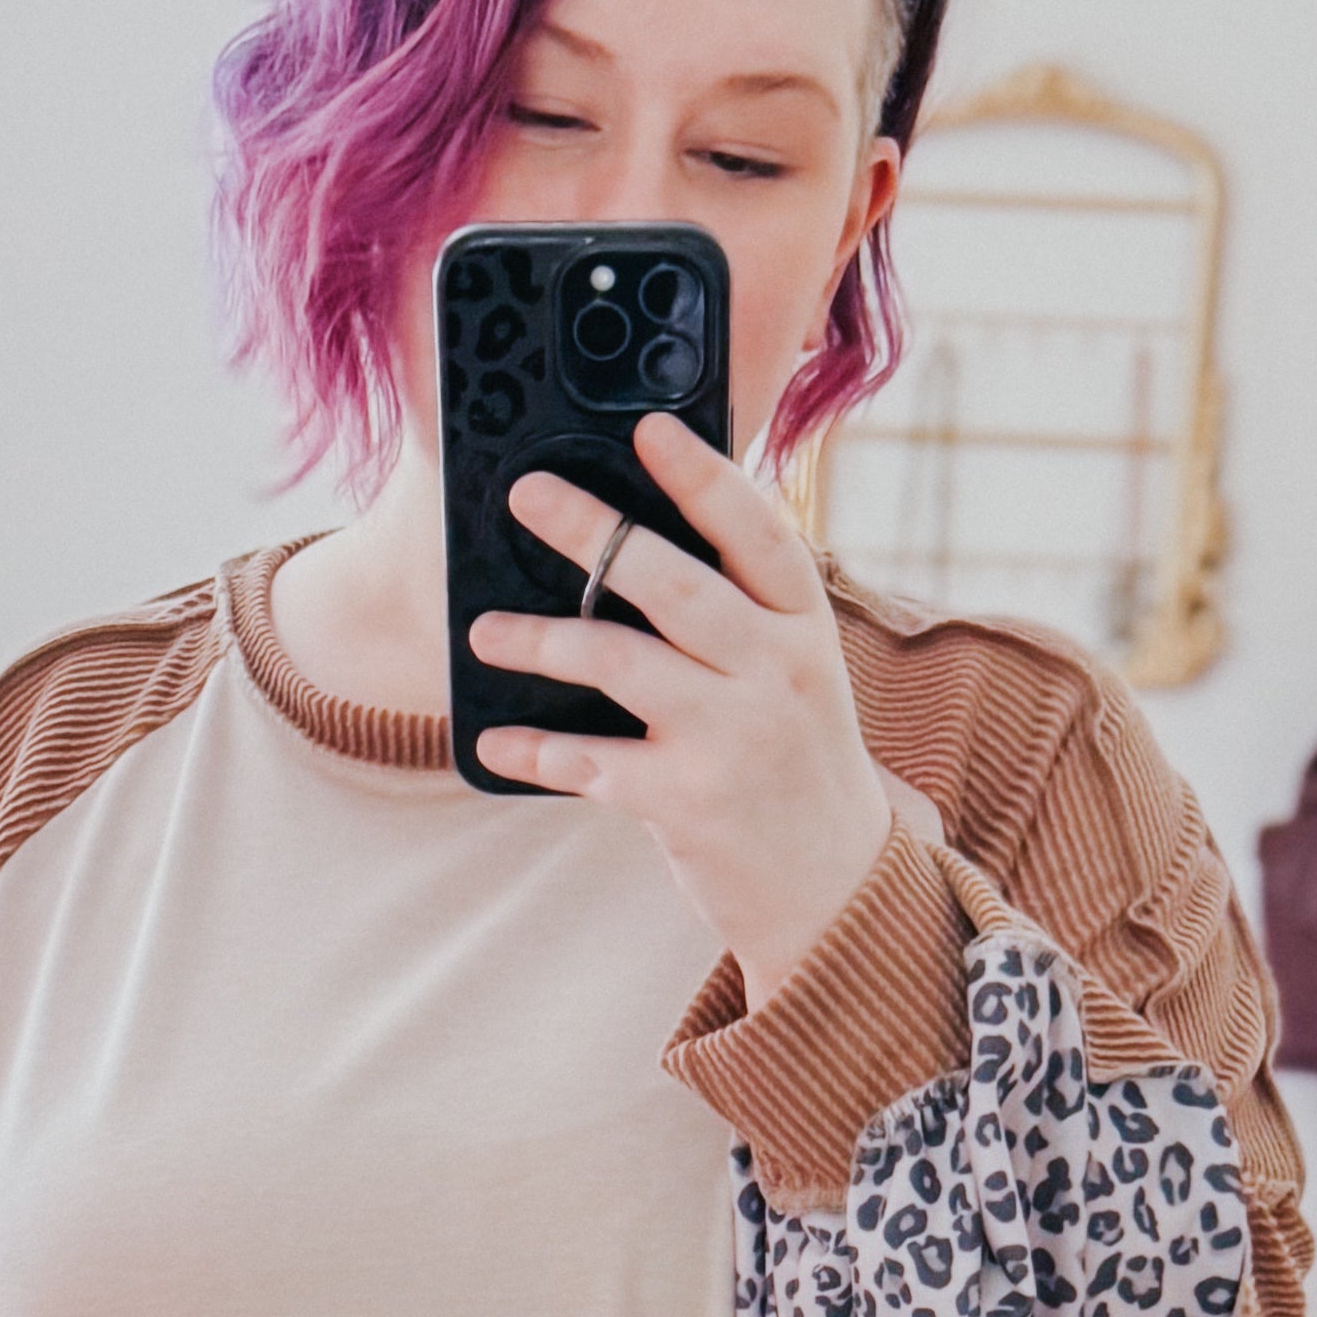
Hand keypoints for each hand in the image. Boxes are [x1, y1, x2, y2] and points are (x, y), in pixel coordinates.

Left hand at [470, 419, 897, 1004]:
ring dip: (541, 640)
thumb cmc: (793, 760)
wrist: (833, 887)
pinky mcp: (692, 802)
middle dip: (592, 532)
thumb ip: (738, 614)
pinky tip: (494, 738)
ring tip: (483, 630)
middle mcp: (776, 671)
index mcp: (803, 625)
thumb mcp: (794, 673)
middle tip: (526, 496)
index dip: (702, 476)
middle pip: (673, 583)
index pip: (755, 531)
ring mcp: (735, 737)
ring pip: (621, 663)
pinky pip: (593, 762)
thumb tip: (633, 544)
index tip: (648, 429)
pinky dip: (537, 748)